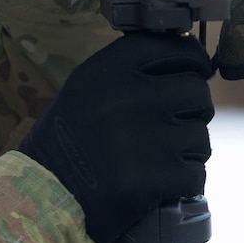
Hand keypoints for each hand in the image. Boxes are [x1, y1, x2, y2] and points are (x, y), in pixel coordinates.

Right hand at [18, 31, 214, 242]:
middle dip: (194, 108)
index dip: (192, 57)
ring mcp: (144, 138)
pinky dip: (183, 180)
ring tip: (159, 156)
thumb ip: (127, 70)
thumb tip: (184, 58)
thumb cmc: (69, 140)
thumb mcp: (86, 88)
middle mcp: (126, 97)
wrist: (44, 196)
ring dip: (188, 148)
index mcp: (107, 71)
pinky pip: (195, 173)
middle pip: (196, 90)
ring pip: (200, 135)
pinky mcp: (154, 179)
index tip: (198, 68)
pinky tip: (161, 181)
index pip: (170, 46)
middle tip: (176, 122)